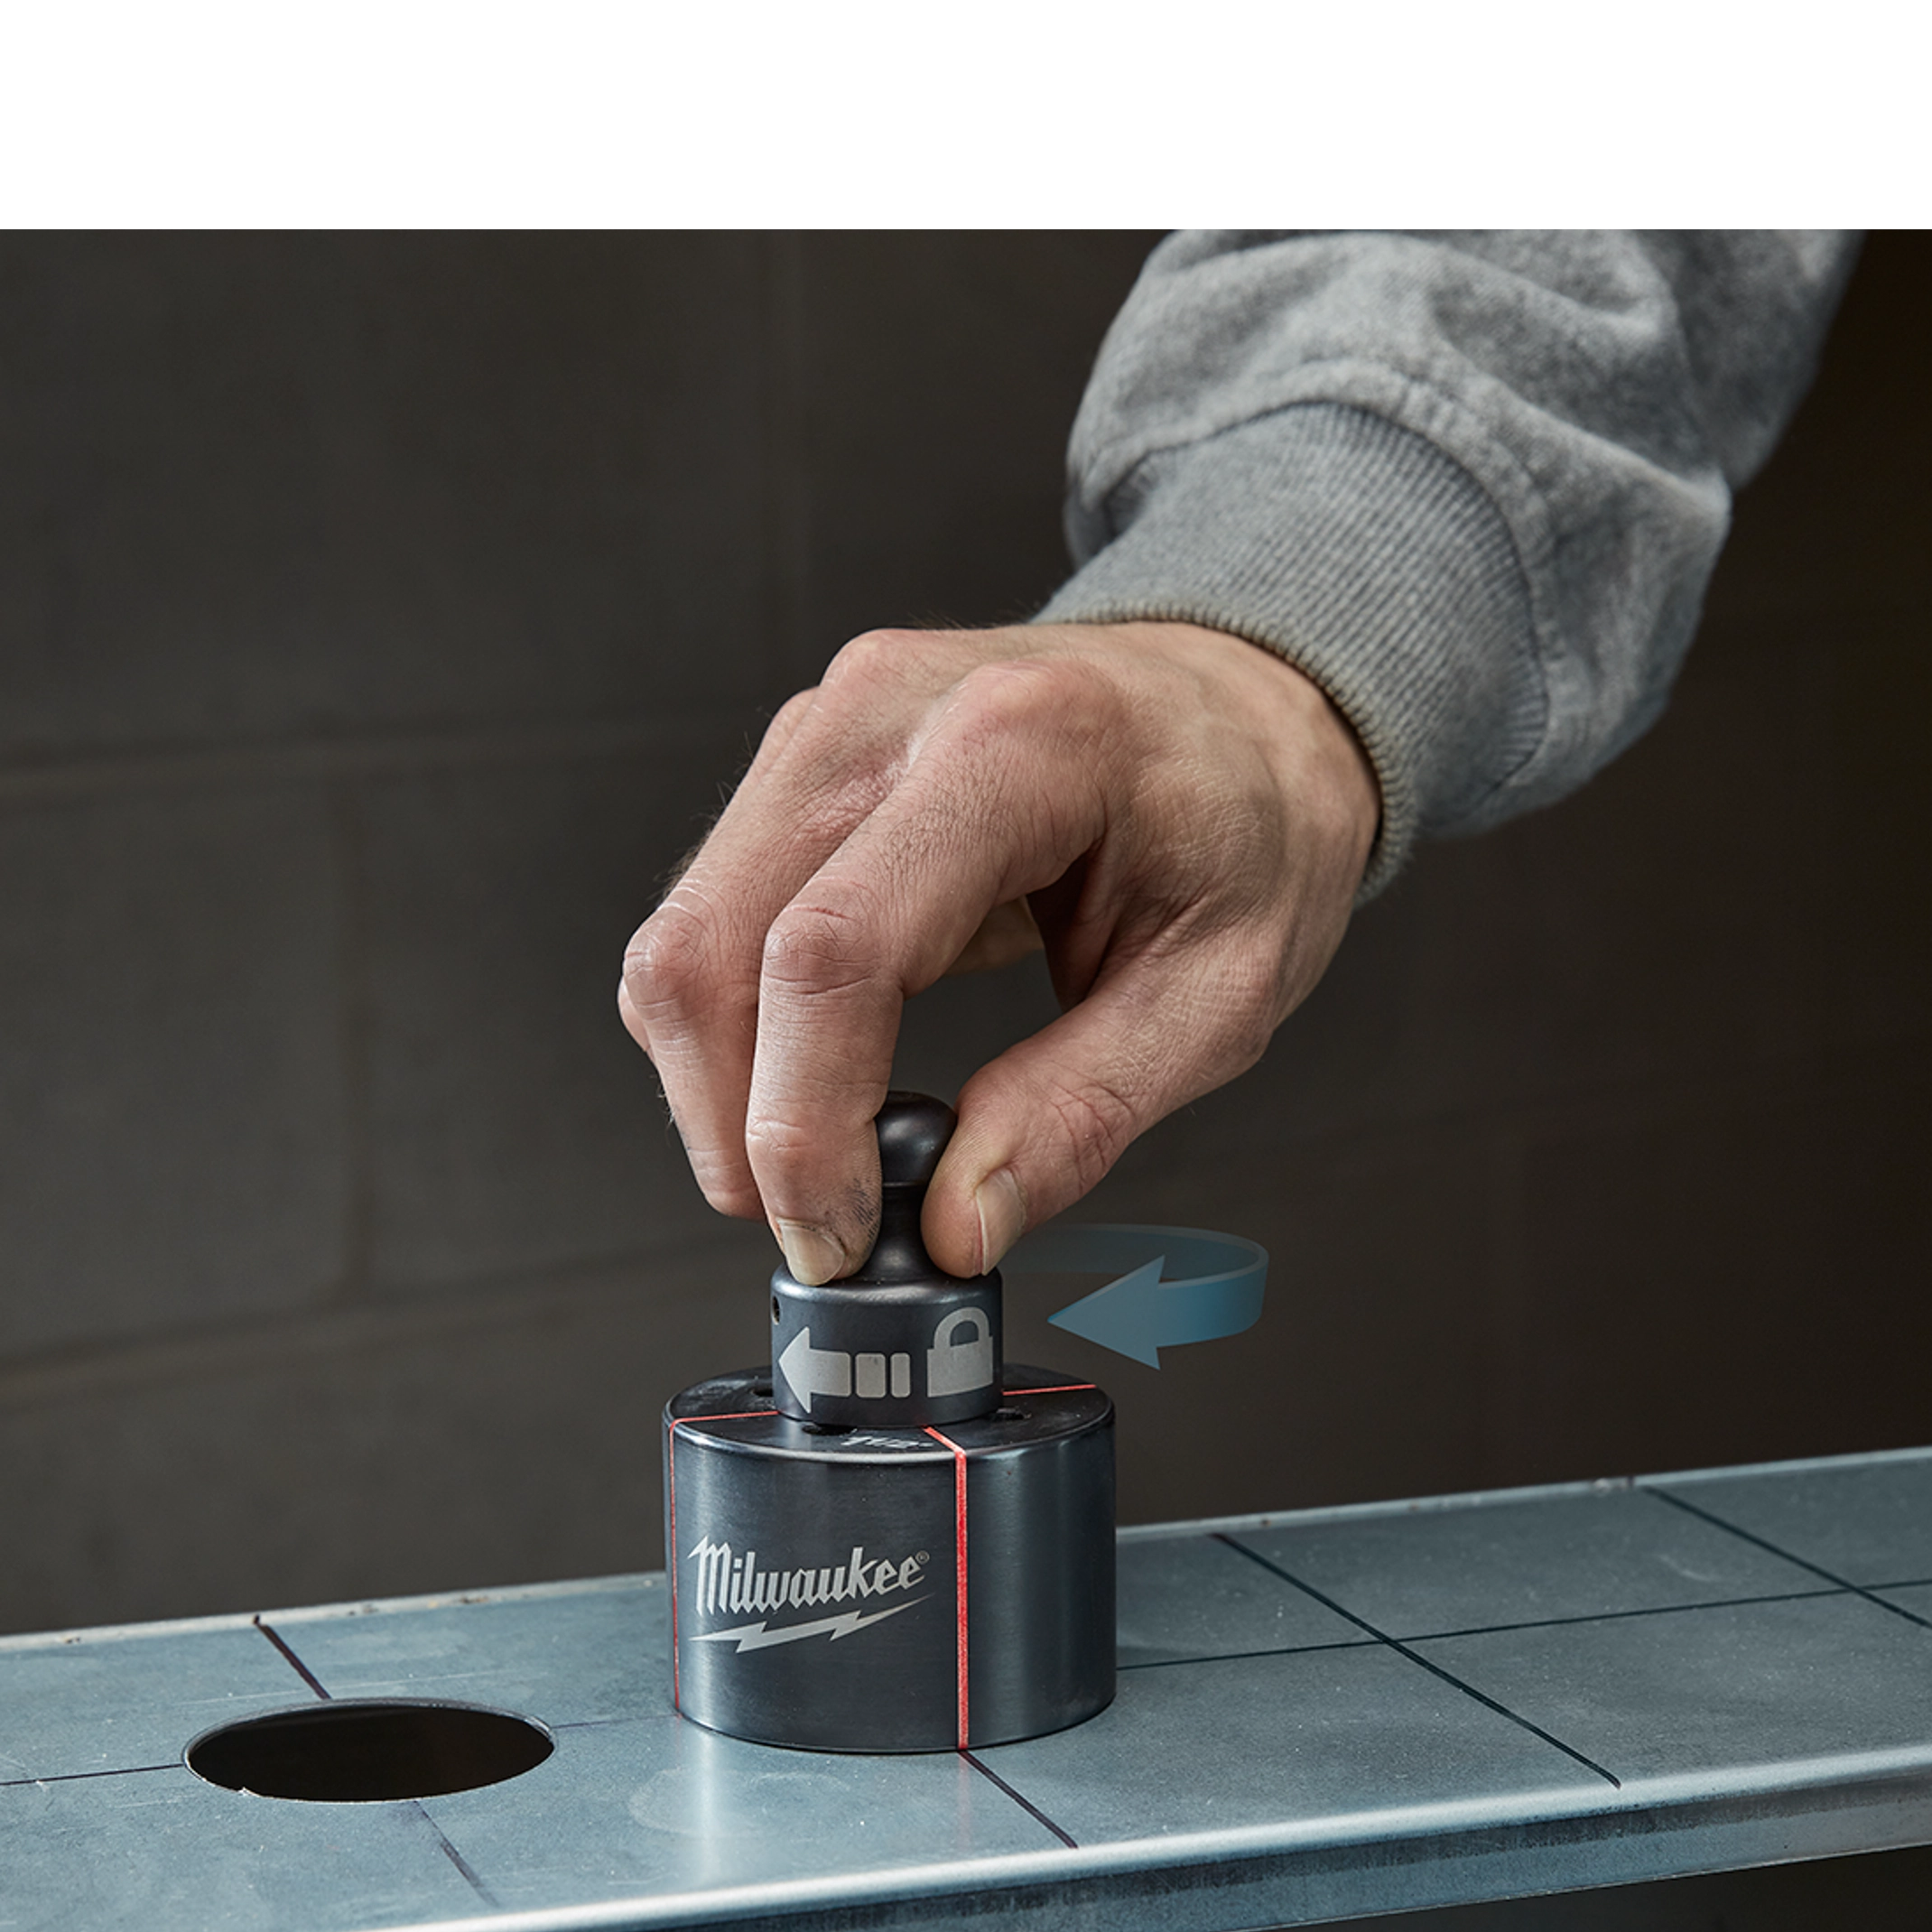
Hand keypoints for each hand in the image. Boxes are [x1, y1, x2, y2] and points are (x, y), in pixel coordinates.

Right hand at [619, 621, 1378, 1284]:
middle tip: (825, 1230)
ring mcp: (825, 728)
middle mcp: (888, 715)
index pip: (833, 950)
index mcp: (1018, 747)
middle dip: (738, 1127)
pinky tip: (826, 1086)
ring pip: (682, 943)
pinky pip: (709, 922)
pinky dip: (741, 1037)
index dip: (804, 1121)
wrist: (1239, 697)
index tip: (839, 1233)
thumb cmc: (1250, 819)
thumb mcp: (1222, 995)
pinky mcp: (798, 764)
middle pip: (710, 947)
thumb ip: (1082, 1113)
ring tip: (833, 1169)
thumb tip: (956, 1226)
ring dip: (724, 1092)